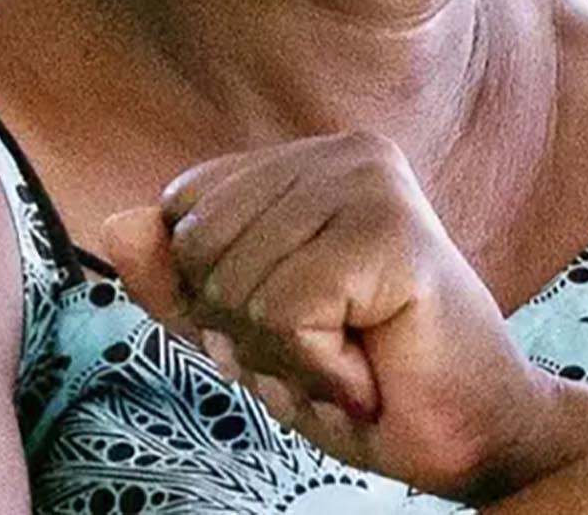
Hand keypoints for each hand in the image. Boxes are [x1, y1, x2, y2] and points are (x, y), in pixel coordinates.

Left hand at [103, 131, 587, 502]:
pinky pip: (283, 314)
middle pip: (202, 248)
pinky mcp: (392, 231)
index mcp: (308, 160)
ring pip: (237, 285)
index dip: (215, 294)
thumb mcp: (245, 332)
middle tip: (330, 348)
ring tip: (353, 357)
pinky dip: (315, 368)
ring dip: (286, 357)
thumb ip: (176, 280)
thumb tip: (115, 222)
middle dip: (247, 330)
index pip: (183, 210)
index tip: (300, 325)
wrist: (473, 435)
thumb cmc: (364, 377)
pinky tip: (369, 368)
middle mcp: (343, 152)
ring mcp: (372, 182)